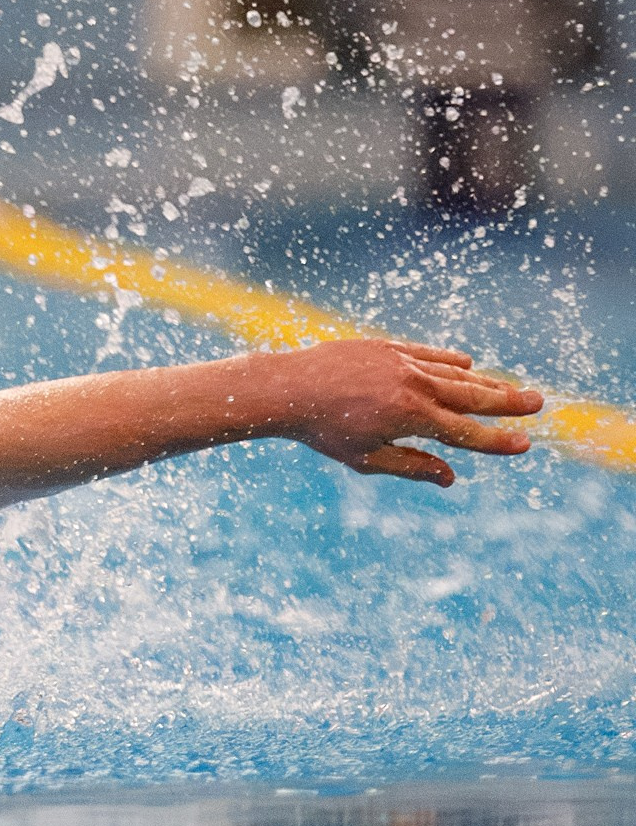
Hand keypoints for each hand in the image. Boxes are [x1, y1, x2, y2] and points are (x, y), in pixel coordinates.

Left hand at [264, 339, 542, 485]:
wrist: (287, 388)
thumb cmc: (323, 430)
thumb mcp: (365, 457)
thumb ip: (411, 466)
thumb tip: (451, 478)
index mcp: (410, 417)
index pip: (465, 433)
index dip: (496, 441)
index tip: (524, 444)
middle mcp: (413, 386)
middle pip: (472, 396)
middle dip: (507, 402)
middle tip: (538, 404)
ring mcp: (402, 362)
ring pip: (455, 373)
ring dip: (486, 382)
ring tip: (511, 389)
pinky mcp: (387, 347)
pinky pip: (428, 353)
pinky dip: (450, 360)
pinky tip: (469, 365)